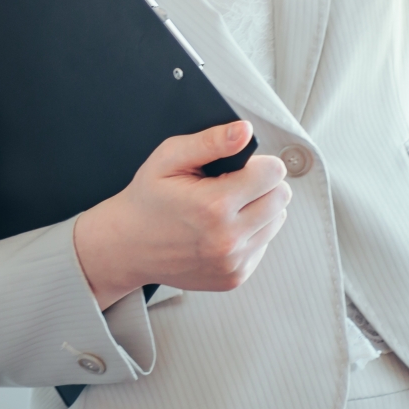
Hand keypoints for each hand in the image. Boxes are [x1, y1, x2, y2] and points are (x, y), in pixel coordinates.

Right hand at [72, 121, 290, 309]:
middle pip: (281, 197)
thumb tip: (244, 131)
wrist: (127, 246)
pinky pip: (263, 244)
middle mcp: (228, 239)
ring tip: (226, 206)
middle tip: (232, 184)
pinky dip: (250, 233)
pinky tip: (222, 228)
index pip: (274, 173)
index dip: (258, 163)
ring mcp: (232, 262)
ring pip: (276, 221)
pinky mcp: (234, 277)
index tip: (238, 166)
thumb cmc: (147, 199)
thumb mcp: (168, 158)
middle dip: (262, 184)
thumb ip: (210, 141)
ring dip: (259, 209)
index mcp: (214, 205)